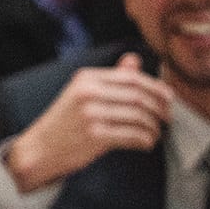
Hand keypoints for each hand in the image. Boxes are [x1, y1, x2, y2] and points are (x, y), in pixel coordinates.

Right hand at [4, 53, 171, 192]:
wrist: (40, 149)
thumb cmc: (66, 122)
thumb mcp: (83, 93)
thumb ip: (111, 78)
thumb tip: (134, 60)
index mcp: (87, 78)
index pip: (132, 78)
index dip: (156, 88)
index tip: (169, 98)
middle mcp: (88, 93)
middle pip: (139, 97)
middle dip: (160, 109)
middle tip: (167, 119)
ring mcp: (90, 114)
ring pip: (139, 117)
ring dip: (154, 127)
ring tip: (156, 134)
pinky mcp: (95, 136)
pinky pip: (133, 136)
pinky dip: (146, 140)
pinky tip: (147, 143)